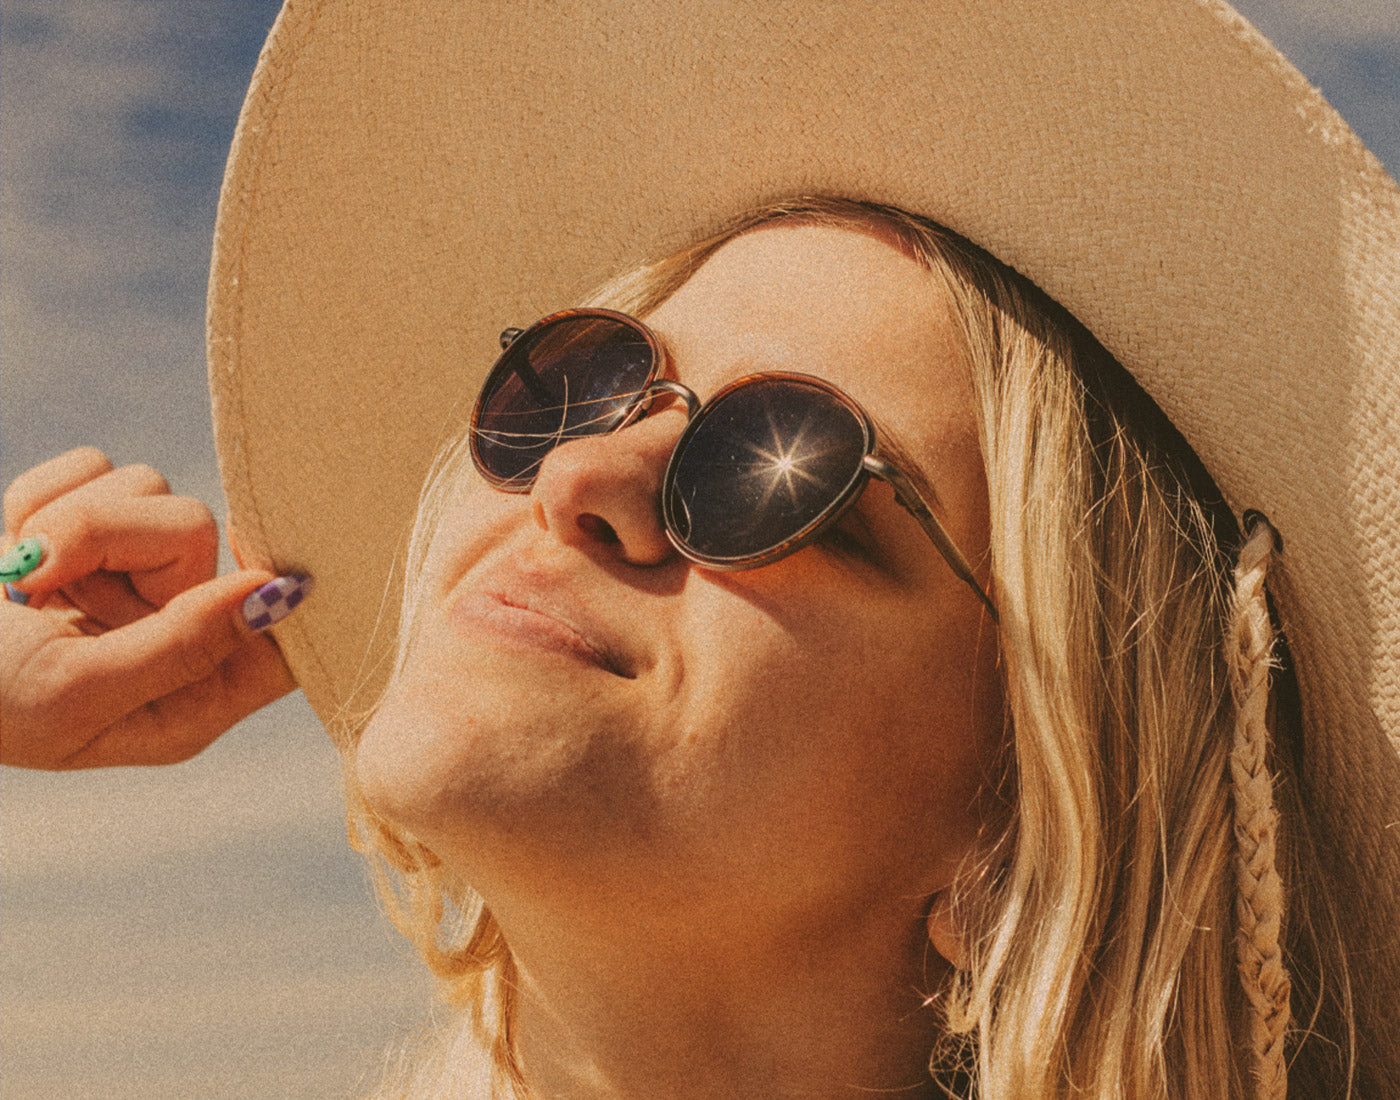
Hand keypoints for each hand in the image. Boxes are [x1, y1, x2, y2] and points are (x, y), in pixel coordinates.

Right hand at [1, 447, 302, 768]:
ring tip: (17, 577)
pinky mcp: (86, 529)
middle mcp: (174, 633)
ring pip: (147, 488)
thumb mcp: (79, 691)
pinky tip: (7, 547)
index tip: (240, 554)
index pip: (286, 642)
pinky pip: (93, 467)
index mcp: (190, 698)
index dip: (278, 589)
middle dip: (109, 535)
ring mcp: (131, 576)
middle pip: (197, 532)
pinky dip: (37, 495)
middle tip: (41, 579)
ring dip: (64, 520)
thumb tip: (278, 595)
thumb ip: (184, 645)